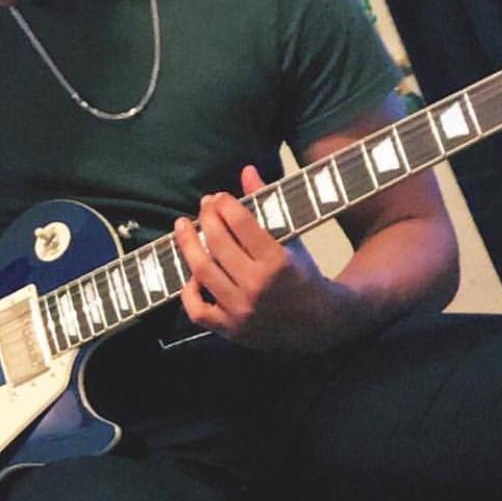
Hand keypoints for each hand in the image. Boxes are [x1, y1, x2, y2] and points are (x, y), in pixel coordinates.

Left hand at [173, 164, 358, 350]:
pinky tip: (191, 274)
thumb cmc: (303, 275)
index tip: (218, 197)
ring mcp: (241, 310)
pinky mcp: (230, 329)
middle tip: (203, 206)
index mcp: (277, 262)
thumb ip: (267, 204)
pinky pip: (197, 310)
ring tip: (182, 227)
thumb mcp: (292, 238)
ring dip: (188, 245)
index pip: (241, 224)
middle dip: (206, 219)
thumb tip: (247, 170)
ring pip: (202, 272)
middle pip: (218, 244)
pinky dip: (188, 292)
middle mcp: (257, 287)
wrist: (319, 324)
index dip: (224, 205)